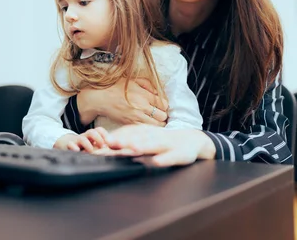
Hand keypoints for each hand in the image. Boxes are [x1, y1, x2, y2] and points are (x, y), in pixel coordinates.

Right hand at [53, 128, 111, 152]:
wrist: (65, 144)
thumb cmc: (84, 146)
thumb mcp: (94, 145)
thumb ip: (104, 146)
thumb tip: (119, 147)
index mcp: (92, 136)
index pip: (99, 130)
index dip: (104, 134)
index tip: (108, 142)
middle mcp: (85, 137)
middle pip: (92, 132)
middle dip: (98, 138)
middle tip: (102, 146)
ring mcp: (77, 141)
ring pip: (82, 138)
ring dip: (88, 144)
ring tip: (91, 151)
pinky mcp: (69, 146)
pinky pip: (70, 145)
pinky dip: (73, 147)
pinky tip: (77, 151)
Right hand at [77, 78, 168, 126]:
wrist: (100, 98)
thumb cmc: (116, 87)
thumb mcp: (133, 80)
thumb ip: (148, 84)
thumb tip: (159, 92)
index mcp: (143, 94)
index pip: (163, 103)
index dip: (163, 105)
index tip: (160, 105)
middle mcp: (142, 107)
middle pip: (163, 115)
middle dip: (162, 115)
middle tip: (158, 114)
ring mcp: (136, 117)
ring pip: (157, 125)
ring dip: (158, 123)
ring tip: (154, 120)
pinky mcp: (131, 125)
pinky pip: (147, 130)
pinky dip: (150, 128)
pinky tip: (146, 124)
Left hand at [102, 125, 216, 166]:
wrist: (193, 141)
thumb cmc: (166, 142)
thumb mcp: (149, 138)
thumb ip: (132, 139)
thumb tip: (110, 143)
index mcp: (146, 134)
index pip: (129, 135)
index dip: (116, 138)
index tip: (103, 143)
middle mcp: (155, 138)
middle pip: (138, 139)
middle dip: (125, 142)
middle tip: (111, 144)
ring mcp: (167, 146)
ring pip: (153, 146)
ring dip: (143, 147)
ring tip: (133, 149)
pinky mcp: (179, 155)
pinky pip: (170, 158)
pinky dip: (163, 159)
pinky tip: (156, 162)